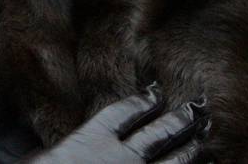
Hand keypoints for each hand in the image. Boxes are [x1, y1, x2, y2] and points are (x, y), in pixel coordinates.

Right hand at [26, 86, 208, 163]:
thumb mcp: (42, 158)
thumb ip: (62, 149)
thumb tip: (65, 148)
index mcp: (91, 141)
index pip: (122, 114)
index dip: (141, 102)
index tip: (155, 91)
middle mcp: (120, 158)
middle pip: (157, 133)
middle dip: (179, 120)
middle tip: (198, 108)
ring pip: (173, 161)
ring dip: (191, 148)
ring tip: (204, 137)